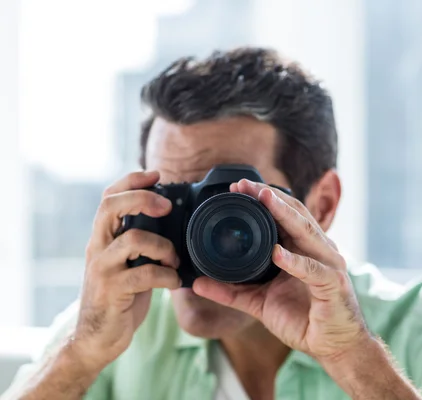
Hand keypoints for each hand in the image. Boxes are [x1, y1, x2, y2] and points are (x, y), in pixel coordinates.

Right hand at [74, 171, 180, 370]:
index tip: (156, 175)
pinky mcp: (111, 290)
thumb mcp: (128, 264)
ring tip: (174, 260)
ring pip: (133, 239)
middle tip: (167, 207)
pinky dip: (167, 276)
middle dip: (142, 198)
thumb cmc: (120, 297)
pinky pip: (145, 274)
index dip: (131, 180)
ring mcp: (102, 268)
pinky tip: (174, 282)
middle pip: (111, 206)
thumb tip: (174, 221)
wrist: (96, 339)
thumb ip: (142, 243)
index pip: (108, 197)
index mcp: (103, 237)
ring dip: (164, 247)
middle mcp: (98, 247)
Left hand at [192, 179, 368, 360]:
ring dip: (284, 214)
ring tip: (264, 200)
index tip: (237, 188)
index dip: (263, 199)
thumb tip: (197, 283)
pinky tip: (277, 254)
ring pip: (306, 232)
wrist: (334, 347)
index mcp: (303, 249)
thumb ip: (231, 292)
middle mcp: (318, 250)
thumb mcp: (260, 303)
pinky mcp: (333, 285)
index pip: (284, 215)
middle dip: (269, 197)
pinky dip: (294, 261)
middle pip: (295, 214)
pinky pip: (312, 270)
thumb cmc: (304, 320)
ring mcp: (328, 265)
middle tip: (244, 184)